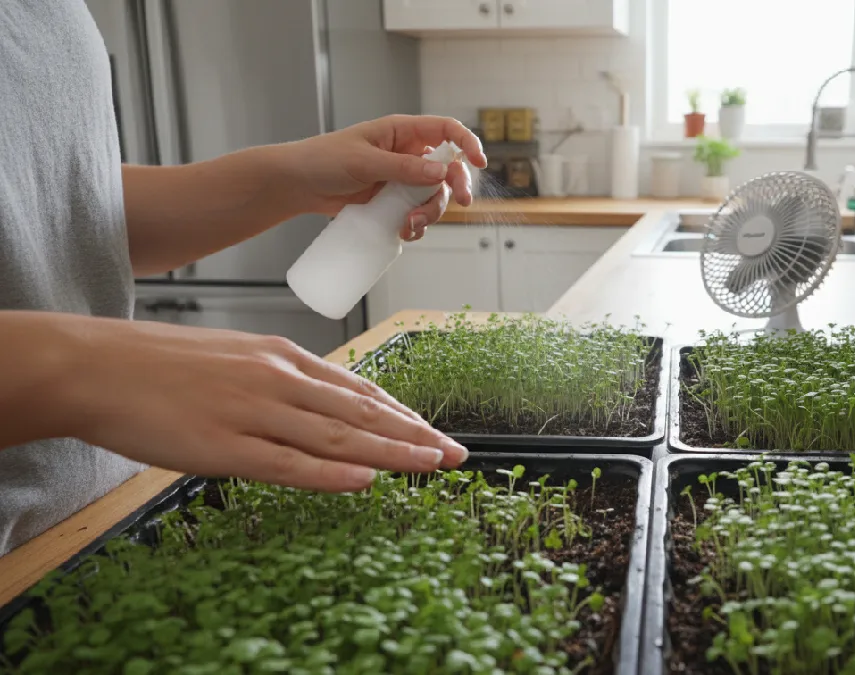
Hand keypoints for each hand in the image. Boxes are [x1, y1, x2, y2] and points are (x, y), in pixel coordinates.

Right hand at [57, 316, 467, 492]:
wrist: (97, 364)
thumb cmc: (162, 364)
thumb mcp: (236, 358)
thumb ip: (281, 380)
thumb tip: (323, 404)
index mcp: (282, 358)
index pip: (358, 390)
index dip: (402, 414)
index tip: (434, 432)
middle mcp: (278, 380)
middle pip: (361, 413)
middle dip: (414, 435)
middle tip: (456, 453)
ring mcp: (254, 412)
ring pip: (338, 435)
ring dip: (391, 452)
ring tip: (432, 465)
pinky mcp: (224, 445)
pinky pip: (288, 464)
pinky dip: (331, 473)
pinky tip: (366, 480)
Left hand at [285, 115, 487, 241]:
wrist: (298, 186)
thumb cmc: (323, 160)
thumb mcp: (364, 161)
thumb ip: (402, 167)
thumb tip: (441, 173)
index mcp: (403, 132)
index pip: (446, 131)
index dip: (467, 143)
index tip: (479, 162)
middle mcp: (408, 155)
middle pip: (448, 170)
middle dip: (455, 189)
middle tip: (459, 205)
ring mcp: (402, 180)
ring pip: (435, 197)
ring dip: (431, 214)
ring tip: (410, 226)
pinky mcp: (393, 202)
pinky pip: (417, 214)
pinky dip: (417, 226)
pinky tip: (404, 232)